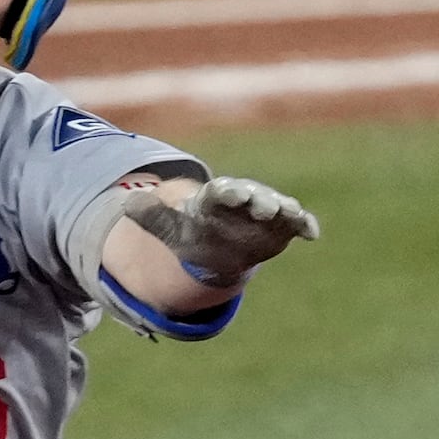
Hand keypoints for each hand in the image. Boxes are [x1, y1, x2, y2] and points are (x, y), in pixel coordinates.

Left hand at [135, 174, 319, 286]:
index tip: (230, 192)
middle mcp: (245, 199)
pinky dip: (306, 225)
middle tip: (262, 207)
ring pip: (279, 206)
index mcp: (216, 198)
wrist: (217, 247)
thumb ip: (153, 218)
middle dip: (258, 199)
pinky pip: (297, 222)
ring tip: (291, 215)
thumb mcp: (171, 230)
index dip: (226, 192)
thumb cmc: (194, 234)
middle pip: (253, 195)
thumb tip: (126, 204)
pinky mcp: (283, 226)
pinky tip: (312, 234)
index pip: (220, 191)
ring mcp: (267, 211)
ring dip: (285, 210)